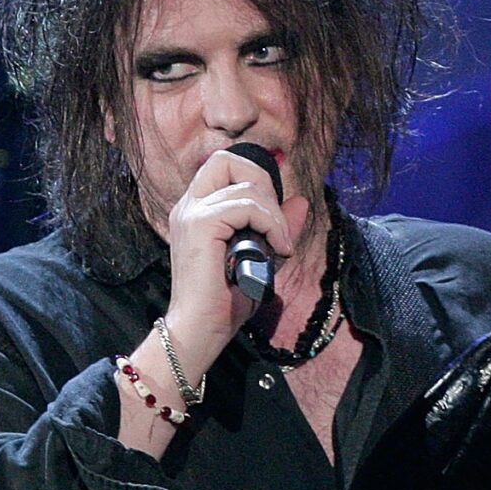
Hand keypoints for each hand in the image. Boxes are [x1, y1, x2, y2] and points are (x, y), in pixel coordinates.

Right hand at [160, 146, 299, 378]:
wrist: (200, 330)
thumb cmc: (225, 301)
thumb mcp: (262, 258)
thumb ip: (278, 228)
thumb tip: (301, 201)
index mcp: (196, 210)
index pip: (224, 166)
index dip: (255, 180)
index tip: (272, 216)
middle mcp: (189, 205)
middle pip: (227, 159)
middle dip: (263, 183)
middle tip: (275, 223)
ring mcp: (192, 213)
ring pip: (246, 186)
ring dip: (274, 214)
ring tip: (279, 245)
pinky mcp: (200, 225)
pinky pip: (247, 206)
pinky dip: (271, 225)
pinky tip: (277, 249)